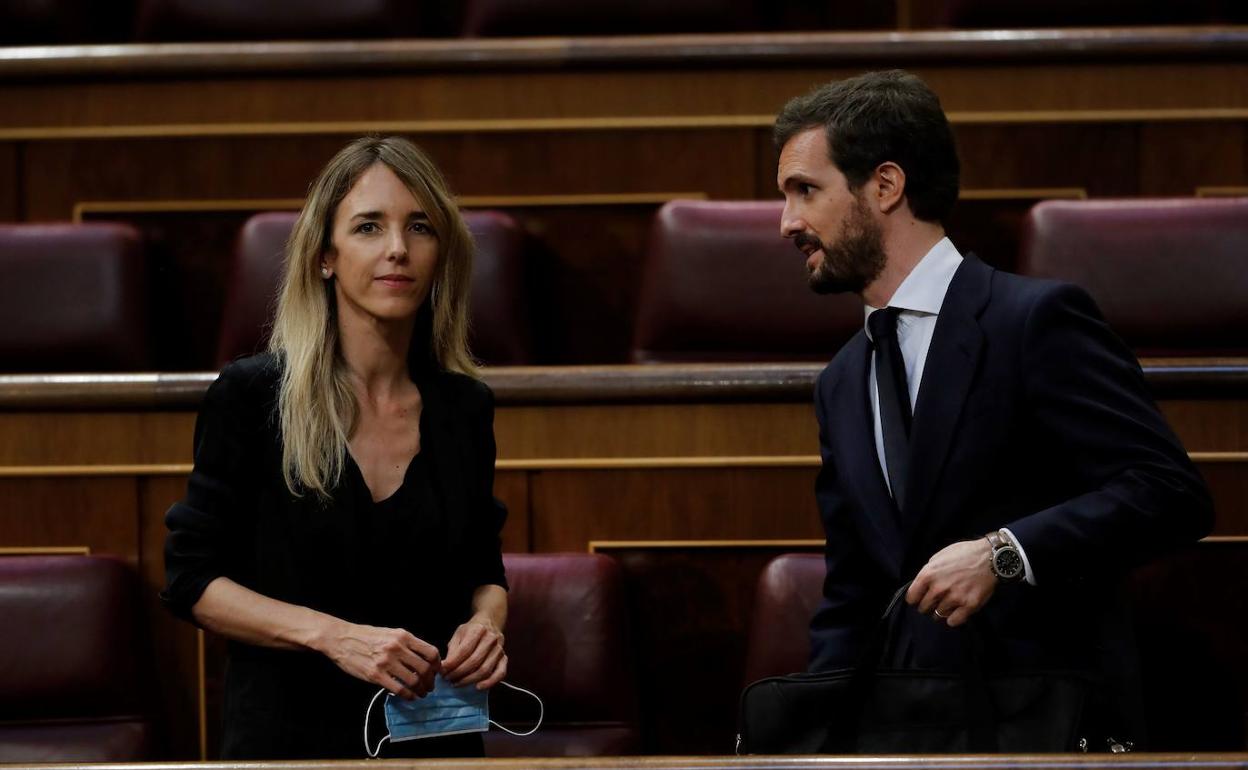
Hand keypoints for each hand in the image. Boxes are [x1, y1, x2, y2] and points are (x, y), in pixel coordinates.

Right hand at [321, 621, 439, 698]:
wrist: (342, 639)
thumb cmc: (366, 635)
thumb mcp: (391, 633)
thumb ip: (406, 644)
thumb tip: (423, 658)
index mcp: (403, 636)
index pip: (430, 652)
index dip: (437, 665)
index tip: (436, 672)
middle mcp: (397, 648)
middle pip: (425, 668)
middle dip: (431, 681)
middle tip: (430, 686)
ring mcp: (386, 662)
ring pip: (414, 680)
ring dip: (421, 690)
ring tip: (421, 693)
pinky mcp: (375, 675)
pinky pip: (399, 689)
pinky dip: (408, 695)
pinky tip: (409, 697)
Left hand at [442, 617, 506, 689]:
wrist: (490, 623)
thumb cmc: (471, 630)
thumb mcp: (459, 634)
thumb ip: (452, 650)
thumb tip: (445, 668)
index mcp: (478, 630)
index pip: (464, 651)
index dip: (452, 664)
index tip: (442, 672)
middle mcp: (491, 639)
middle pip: (474, 662)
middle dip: (458, 674)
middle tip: (448, 679)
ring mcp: (499, 649)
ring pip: (485, 670)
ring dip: (469, 680)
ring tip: (457, 683)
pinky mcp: (504, 658)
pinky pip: (500, 673)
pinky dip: (489, 683)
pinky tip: (478, 687)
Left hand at [905, 538, 996, 626]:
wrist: (990, 557)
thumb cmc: (964, 554)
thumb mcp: (939, 557)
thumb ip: (928, 572)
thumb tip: (921, 585)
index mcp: (928, 574)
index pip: (911, 597)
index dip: (915, 599)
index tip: (919, 599)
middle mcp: (938, 588)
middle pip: (924, 608)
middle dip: (927, 606)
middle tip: (935, 602)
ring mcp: (954, 598)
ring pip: (938, 615)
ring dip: (941, 611)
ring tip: (947, 605)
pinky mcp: (969, 606)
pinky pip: (953, 621)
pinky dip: (953, 619)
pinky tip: (956, 612)